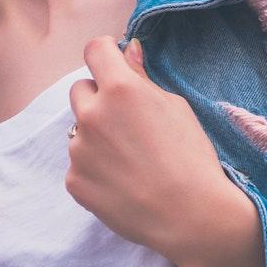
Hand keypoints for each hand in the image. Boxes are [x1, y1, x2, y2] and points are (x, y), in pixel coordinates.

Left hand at [64, 35, 236, 262]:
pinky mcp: (74, 181)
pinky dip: (95, 169)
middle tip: (128, 122)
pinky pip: (79, 164)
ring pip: (79, 130)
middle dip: (99, 98)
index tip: (114, 63)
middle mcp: (92, 115)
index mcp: (119, 89)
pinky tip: (122, 182)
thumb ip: (142, 77)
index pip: (94, 50)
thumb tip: (127, 49)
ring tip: (130, 159)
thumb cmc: (191, 157)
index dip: (105, 54)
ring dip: (97, 136)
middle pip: (80, 89)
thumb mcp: (175, 107)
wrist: (191, 216)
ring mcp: (79, 150)